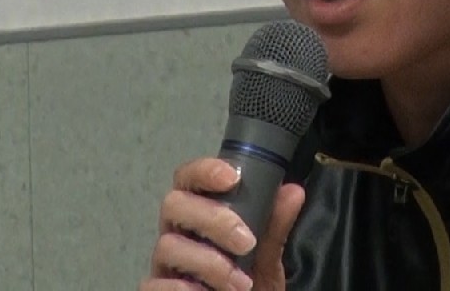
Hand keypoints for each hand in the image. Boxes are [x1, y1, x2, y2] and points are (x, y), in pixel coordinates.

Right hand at [139, 157, 305, 290]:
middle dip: (213, 219)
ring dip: (209, 264)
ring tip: (241, 284)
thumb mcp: (267, 256)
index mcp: (200, 211)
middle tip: (247, 243)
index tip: (233, 177)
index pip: (190, 177)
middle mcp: (177, 230)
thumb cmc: (250, 281)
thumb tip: (293, 192)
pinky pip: (156, 284)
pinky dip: (184, 289)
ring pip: (168, 245)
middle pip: (174, 204)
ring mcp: (165, 261)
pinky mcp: (156, 289)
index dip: (205, 170)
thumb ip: (275, 227)